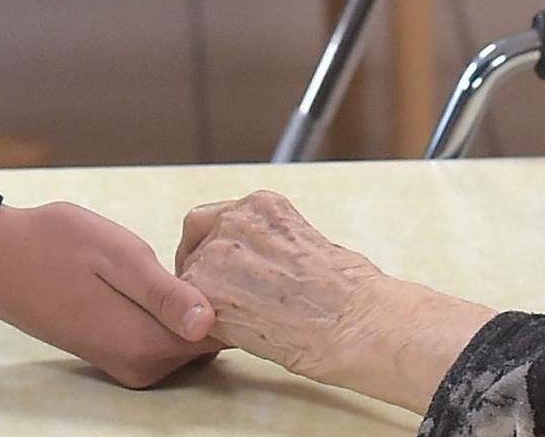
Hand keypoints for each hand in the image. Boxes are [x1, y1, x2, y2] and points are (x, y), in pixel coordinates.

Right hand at [0, 202, 218, 387]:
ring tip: (192, 259)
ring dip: (195, 304)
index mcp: (143, 345)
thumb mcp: (117, 256)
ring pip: (187, 339)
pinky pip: (163, 337)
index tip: (237, 263)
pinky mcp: (114, 350)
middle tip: (215, 253)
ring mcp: (125, 362)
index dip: (235, 299)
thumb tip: (209, 323)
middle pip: (207, 342)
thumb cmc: (55, 245)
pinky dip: (174, 311)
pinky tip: (167, 276)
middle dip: (218, 302)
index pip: (220, 337)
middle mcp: (138, 366)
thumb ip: (164, 295)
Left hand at [178, 191, 491, 412]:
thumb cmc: (351, 293)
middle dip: (200, 266)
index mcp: (264, 205)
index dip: (213, 245)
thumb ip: (272, 246)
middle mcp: (236, 220)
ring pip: (188, 277)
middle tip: (214, 296)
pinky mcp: (207, 292)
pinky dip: (205, 327)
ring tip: (234, 323)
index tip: (222, 270)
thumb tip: (259, 267)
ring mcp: (218, 253)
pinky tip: (234, 338)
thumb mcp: (308, 244)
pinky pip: (190, 312)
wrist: (356, 321)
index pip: (216, 217)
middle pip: (194, 238)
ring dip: (201, 299)